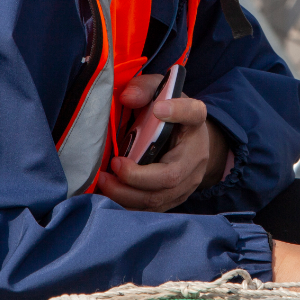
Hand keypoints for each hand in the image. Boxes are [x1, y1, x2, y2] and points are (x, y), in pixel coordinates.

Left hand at [96, 74, 228, 211]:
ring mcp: (187, 183)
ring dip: (126, 195)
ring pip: (158, 199)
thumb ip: (144, 88)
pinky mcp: (174, 199)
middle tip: (113, 166)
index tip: (158, 108)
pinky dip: (127, 205)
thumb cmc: (168, 115)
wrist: (187, 143)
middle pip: (170, 175)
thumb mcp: (159, 92)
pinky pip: (151, 210)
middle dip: (136, 177)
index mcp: (194, 122)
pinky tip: (109, 195)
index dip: (178, 110)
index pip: (193, 113)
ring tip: (104, 182)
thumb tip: (126, 97)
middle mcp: (195, 156)